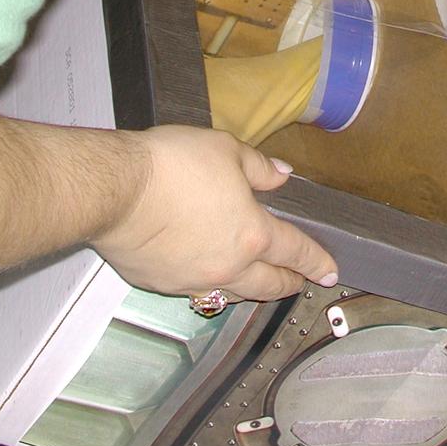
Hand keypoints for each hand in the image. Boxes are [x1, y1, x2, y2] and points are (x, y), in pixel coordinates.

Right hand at [93, 124, 336, 299]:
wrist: (116, 191)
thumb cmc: (171, 166)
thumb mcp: (226, 150)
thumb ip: (259, 167)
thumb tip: (280, 176)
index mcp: (252, 234)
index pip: (295, 251)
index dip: (316, 261)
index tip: (329, 271)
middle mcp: (228, 266)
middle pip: (269, 284)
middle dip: (289, 283)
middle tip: (299, 281)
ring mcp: (194, 281)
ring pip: (234, 295)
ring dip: (253, 289)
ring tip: (260, 280)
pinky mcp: (164, 285)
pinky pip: (198, 293)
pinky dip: (213, 286)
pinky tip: (210, 274)